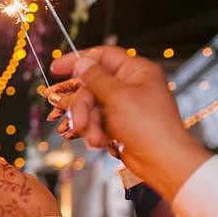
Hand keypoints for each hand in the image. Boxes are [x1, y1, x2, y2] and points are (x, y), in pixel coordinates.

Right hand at [51, 47, 209, 199]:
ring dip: (88, 123)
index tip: (56, 68)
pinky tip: (95, 141)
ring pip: (90, 106)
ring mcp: (123, 105)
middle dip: (81, 106)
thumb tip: (81, 62)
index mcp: (136, 71)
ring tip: (94, 138)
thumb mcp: (118, 97)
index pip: (102, 56)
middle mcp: (129, 85)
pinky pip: (95, 121)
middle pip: (90, 86)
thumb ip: (96, 77)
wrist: (161, 161)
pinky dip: (93, 131)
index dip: (78, 60)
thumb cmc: (149, 126)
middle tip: (77, 121)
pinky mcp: (117, 123)